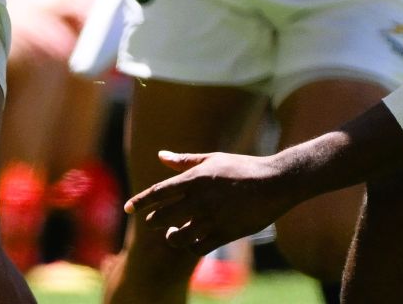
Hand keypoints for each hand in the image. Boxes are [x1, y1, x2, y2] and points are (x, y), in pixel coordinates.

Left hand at [124, 150, 303, 254]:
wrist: (275, 182)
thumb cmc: (243, 167)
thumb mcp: (212, 159)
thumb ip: (184, 161)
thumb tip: (160, 155)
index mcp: (194, 179)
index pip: (157, 193)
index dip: (139, 202)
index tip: (127, 208)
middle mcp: (199, 199)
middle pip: (162, 216)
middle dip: (154, 221)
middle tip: (156, 221)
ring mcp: (212, 218)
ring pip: (178, 237)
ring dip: (172, 237)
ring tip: (173, 234)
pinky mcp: (225, 233)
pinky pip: (198, 247)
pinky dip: (191, 246)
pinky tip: (193, 240)